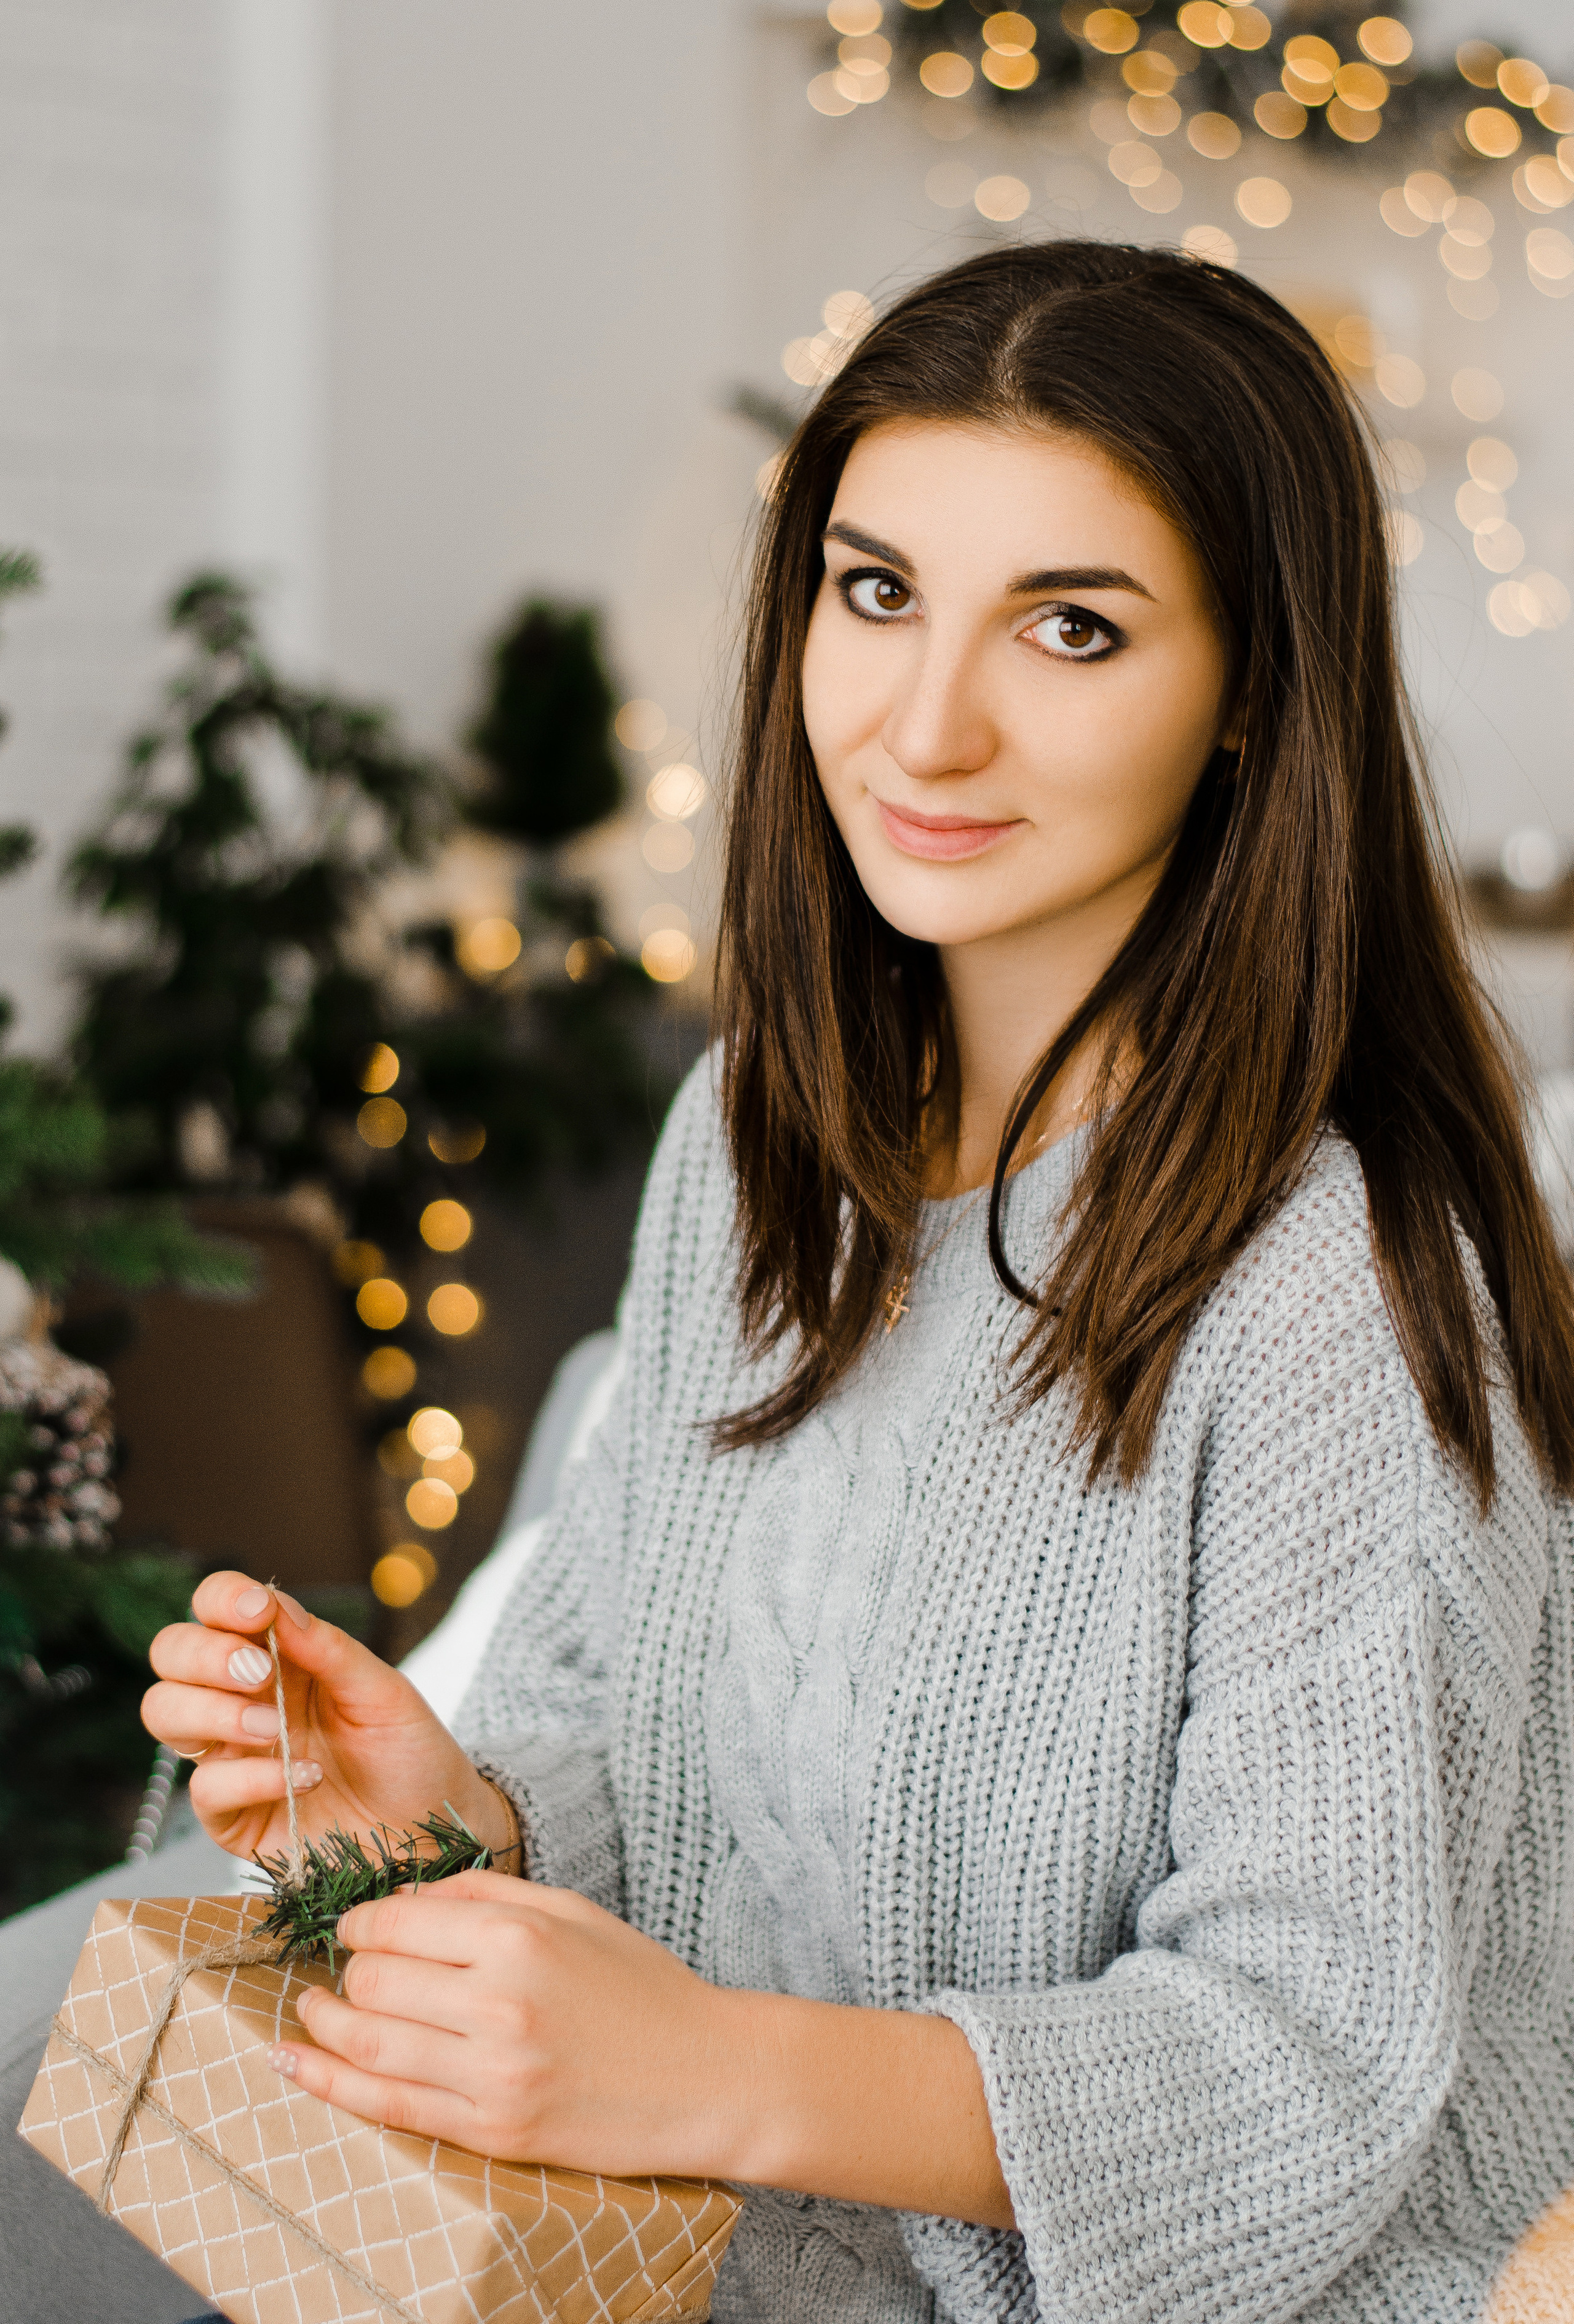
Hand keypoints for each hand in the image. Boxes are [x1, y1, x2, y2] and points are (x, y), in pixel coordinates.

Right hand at [142, 1571, 516, 1869]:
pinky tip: (301, 1778)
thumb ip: (328, 1648)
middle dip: (205, 1654)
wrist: (433, 1830)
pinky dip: (249, 1778)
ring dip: (214, 1711)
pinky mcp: (232, 1816)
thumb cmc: (409, 1754)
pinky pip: (204, 1788)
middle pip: (172, 1653)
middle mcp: (242, 1698)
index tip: (256, 1610)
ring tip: (273, 1727)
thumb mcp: (383, 1691)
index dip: (222, 1598)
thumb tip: (274, 1605)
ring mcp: (231, 1755)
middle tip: (259, 1672)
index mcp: (278, 1655)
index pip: (216, 1607)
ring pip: (165, 1712)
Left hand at [267, 1870, 1014, 2226]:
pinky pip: (390, 2107)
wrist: (708, 2077)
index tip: (353, 1928)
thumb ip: (484, 1895)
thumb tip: (402, 1896)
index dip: (358, 1923)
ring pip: (369, 2045)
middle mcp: (499, 2004)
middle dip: (344, 1974)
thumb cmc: (641, 1988)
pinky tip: (297, 2064)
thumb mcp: (572, 1912)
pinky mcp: (493, 2132)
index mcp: (520, 1939)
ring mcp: (494, 2076)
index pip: (396, 1923)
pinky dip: (331, 2084)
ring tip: (311, 2014)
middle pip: (372, 1982)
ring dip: (324, 2026)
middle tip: (345, 1972)